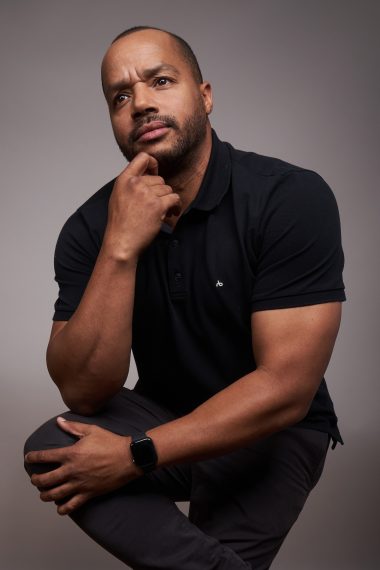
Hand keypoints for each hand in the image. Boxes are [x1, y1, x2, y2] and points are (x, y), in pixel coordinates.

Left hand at [25, 417, 140, 514]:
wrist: (129, 457)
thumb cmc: (111, 442)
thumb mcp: (92, 430)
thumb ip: (73, 427)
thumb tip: (59, 421)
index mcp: (71, 454)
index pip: (45, 457)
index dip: (33, 457)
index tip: (29, 458)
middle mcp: (72, 470)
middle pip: (45, 479)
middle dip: (35, 480)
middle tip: (34, 478)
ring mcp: (80, 484)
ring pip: (54, 495)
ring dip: (45, 495)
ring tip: (43, 493)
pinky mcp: (89, 493)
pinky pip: (71, 506)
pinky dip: (62, 508)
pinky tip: (60, 507)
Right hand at [103, 152, 180, 260]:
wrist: (122, 242)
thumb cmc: (121, 224)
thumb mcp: (119, 196)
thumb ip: (131, 183)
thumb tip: (148, 176)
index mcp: (124, 180)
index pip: (142, 157)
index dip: (153, 164)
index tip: (155, 173)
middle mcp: (135, 184)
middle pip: (159, 178)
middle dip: (161, 191)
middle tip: (157, 205)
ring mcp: (147, 194)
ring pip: (167, 189)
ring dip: (168, 200)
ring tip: (163, 212)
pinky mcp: (157, 206)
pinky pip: (174, 199)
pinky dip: (176, 206)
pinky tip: (172, 213)